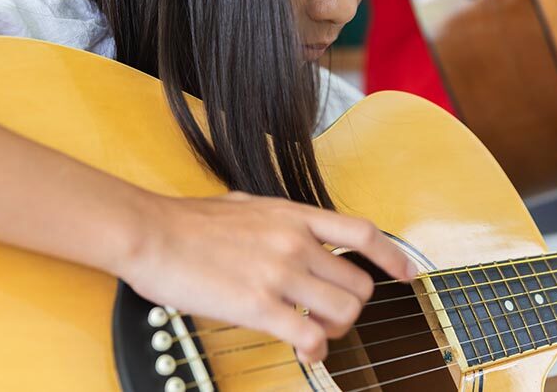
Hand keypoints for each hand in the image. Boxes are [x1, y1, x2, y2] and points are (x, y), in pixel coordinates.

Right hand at [117, 191, 415, 363]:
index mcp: (294, 217)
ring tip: (314, 332)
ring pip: (343, 313)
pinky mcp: (259, 306)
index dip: (392, 257)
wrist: (151, 233)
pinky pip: (309, 337)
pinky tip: (303, 350)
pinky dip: (314, 351)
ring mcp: (280, 274)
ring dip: (335, 330)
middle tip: (330, 316)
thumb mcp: (246, 204)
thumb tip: (289, 228)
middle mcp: (295, 243)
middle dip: (351, 307)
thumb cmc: (189, 222)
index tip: (406, 274)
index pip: (362, 233)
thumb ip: (277, 218)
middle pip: (359, 284)